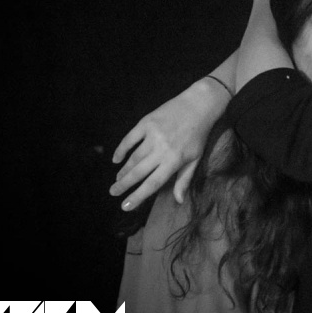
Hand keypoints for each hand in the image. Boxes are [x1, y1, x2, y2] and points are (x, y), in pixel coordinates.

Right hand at [109, 77, 229, 209]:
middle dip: (123, 185)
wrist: (198, 105)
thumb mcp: (195, 158)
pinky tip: (116, 159)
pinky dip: (121, 150)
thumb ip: (184, 179)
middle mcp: (162, 150)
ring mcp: (152, 135)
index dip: (137, 196)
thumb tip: (179, 200)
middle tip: (113, 192)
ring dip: (123, 170)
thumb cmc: (198, 135)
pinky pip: (129, 139)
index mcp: (174, 161)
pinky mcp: (146, 123)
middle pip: (138, 172)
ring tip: (118, 179)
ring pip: (133, 158)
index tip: (125, 206)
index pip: (152, 184)